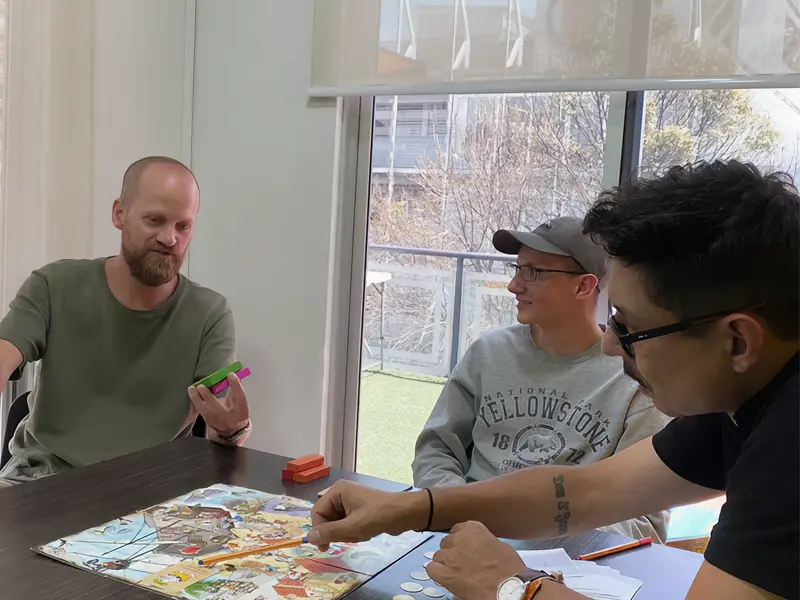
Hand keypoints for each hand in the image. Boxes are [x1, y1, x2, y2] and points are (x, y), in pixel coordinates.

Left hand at [187, 372, 249, 437]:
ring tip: (191, 389)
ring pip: (205, 411)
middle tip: (201, 386)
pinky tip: (192, 394)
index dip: (236, 385)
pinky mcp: (209, 423)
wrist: (233, 432)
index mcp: (242, 412)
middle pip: (218, 407)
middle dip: (208, 396)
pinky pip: (200, 412)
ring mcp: (218, 423)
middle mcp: (230, 419)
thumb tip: (231, 375)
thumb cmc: (237, 413)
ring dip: (197, 399)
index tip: (230, 374)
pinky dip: (196, 402)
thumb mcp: (240, 403)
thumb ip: (236, 391)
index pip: (240, 397)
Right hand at [307, 481, 428, 549]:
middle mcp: (341, 494)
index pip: (317, 512)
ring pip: (336, 524)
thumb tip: (308, 537)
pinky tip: (365, 533)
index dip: (319, 530)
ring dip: (346, 534)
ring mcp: (349, 502)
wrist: (405, 513)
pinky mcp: (357, 510)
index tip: (325, 547)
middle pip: (326, 519)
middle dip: (337, 532)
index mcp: (337, 491)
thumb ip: (329, 532)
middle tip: (351, 538)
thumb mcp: (353, 527)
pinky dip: (353, 532)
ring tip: (361, 534)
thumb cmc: (379, 516)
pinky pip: (346, 525)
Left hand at [427, 522, 524, 599]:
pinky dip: (437, 572)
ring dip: (445, 563)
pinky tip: (446, 577)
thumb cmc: (508, 568)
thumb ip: (482, 540)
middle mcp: (458, 539)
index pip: (457, 529)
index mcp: (472, 528)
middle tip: (462, 562)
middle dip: (452, 552)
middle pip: (446, 543)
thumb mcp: (498, 544)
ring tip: (456, 572)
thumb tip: (477, 546)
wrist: (507, 587)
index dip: (460, 541)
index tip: (464, 548)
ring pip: (438, 556)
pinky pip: (432, 569)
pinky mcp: (445, 573)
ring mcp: (450, 556)